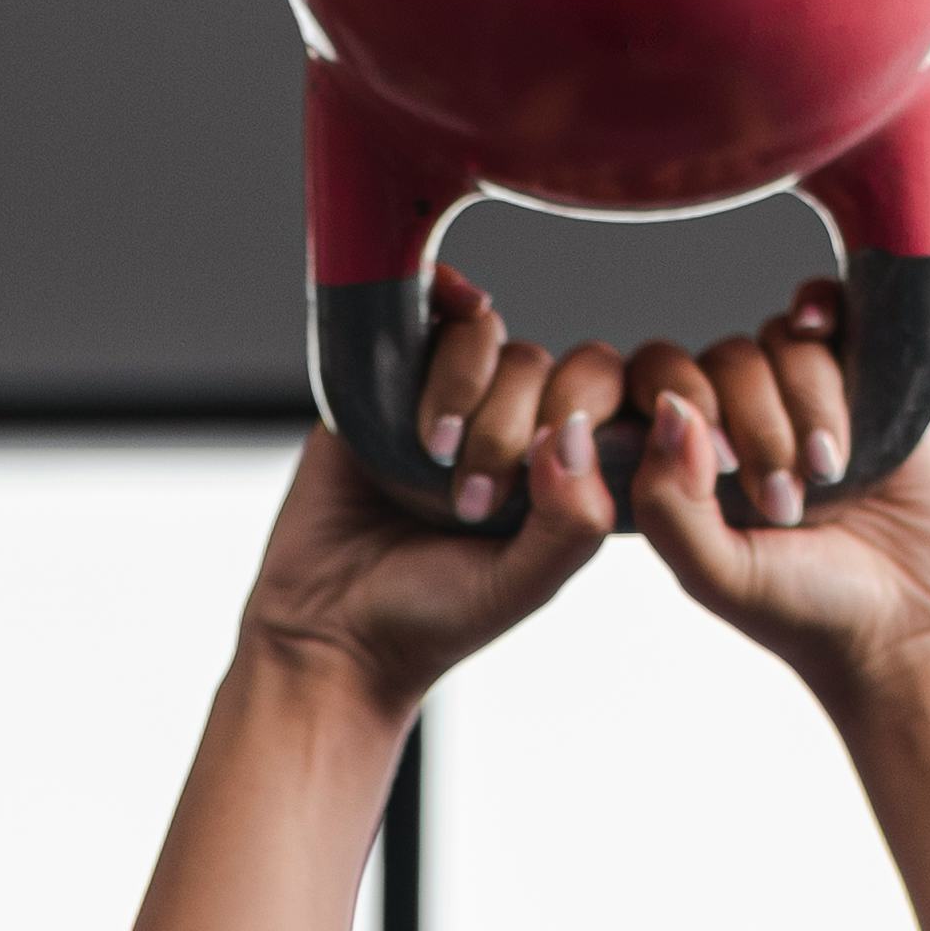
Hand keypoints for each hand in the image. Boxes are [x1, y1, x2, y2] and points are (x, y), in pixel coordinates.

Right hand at [241, 274, 616, 715]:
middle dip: (507, 427)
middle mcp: (510, 429)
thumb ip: (574, 519)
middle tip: (469, 500)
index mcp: (558, 474)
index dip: (581, 413)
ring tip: (432, 458)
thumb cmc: (431, 616)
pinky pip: (424, 317)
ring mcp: (448, 401)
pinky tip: (431, 318)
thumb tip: (573, 431)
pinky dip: (436, 304)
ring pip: (485, 337)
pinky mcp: (384, 381)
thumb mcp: (525, 585)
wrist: (328, 626)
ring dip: (462, 389)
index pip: (601, 399)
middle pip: (542, 366)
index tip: (538, 472)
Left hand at [550, 272, 929, 712]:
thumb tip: (671, 408)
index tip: (720, 466)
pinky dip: (820, 308)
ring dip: (806, 404)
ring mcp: (800, 398)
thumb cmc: (804, 611)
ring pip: (779, 343)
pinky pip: (828, 313)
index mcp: (686, 463)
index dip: (683, 405)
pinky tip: (819, 330)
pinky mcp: (864, 381)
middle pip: (722, 361)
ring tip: (827, 475)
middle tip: (785, 500)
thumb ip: (669, 501)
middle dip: (757, 425)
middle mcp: (737, 422)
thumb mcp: (715, 573)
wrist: (905, 626)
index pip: (655, 385)